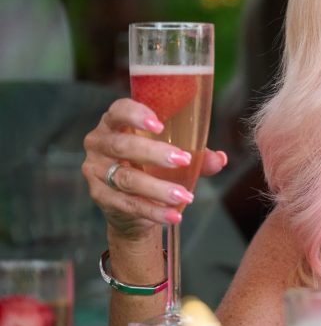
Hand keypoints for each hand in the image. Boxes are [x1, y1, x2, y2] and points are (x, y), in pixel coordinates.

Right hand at [82, 98, 227, 239]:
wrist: (132, 205)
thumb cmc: (153, 166)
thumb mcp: (175, 155)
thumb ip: (198, 155)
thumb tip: (220, 159)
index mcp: (115, 123)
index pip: (119, 111)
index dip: (136, 115)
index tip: (159, 125)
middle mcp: (99, 143)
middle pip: (122, 145)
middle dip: (154, 153)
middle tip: (184, 160)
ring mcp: (95, 171)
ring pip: (126, 178)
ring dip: (158, 188)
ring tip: (185, 196)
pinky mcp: (100, 196)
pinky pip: (128, 204)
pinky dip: (154, 211)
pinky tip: (174, 215)